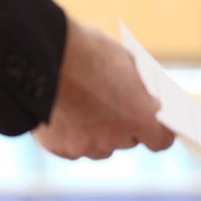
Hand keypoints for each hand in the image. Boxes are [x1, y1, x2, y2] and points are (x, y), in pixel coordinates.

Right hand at [32, 19, 175, 158]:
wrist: (39, 55)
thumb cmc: (86, 52)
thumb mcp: (124, 63)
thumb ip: (138, 89)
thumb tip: (147, 101)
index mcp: (138, 117)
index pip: (160, 140)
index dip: (157, 132)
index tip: (154, 124)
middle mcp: (115, 139)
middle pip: (128, 141)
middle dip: (124, 126)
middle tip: (112, 106)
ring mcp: (86, 146)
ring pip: (100, 147)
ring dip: (97, 133)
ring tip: (84, 107)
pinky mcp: (60, 148)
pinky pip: (73, 147)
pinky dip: (70, 134)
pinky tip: (64, 112)